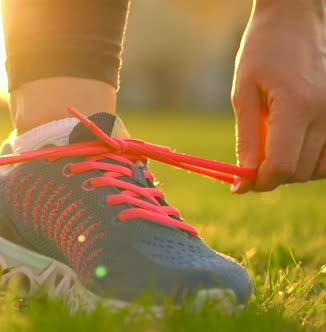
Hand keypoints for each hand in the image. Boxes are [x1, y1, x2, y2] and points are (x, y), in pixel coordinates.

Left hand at [231, 0, 325, 192]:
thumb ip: (245, 139)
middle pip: (300, 171)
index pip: (282, 165)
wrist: (295, 20)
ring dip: (293, 169)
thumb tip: (241, 181)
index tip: (243, 183)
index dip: (260, 182)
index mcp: (296, 106)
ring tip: (272, 148)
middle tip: (252, 164)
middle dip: (272, 176)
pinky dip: (312, 160)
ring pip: (319, 169)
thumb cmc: (262, 51)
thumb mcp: (243, 94)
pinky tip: (292, 145)